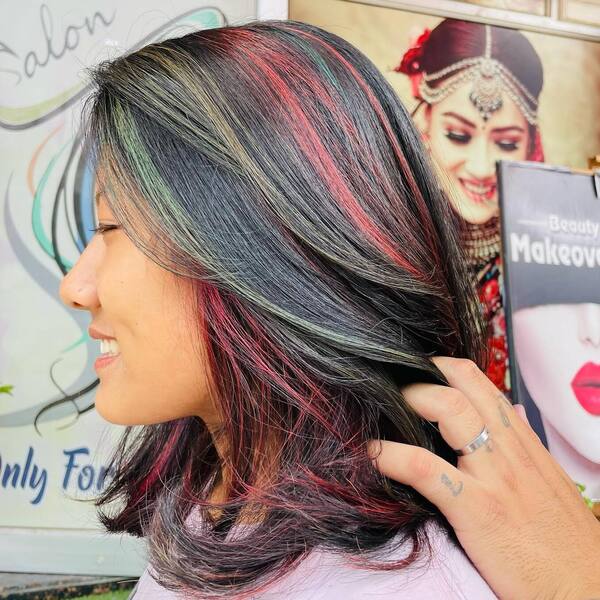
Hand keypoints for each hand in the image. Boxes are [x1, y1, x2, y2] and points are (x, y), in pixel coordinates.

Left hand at [367, 356, 599, 599]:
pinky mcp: (477, 509)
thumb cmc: (564, 541)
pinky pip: (424, 469)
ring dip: (406, 399)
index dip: (442, 367)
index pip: (479, 383)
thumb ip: (520, 447)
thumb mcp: (547, 482)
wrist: (587, 592)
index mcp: (522, 441)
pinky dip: (390, 455)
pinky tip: (370, 453)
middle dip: (420, 373)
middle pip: (461, 383)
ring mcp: (494, 476)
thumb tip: (504, 416)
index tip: (414, 372)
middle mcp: (508, 448)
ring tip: (377, 406)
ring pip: (448, 409)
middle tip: (389, 384)